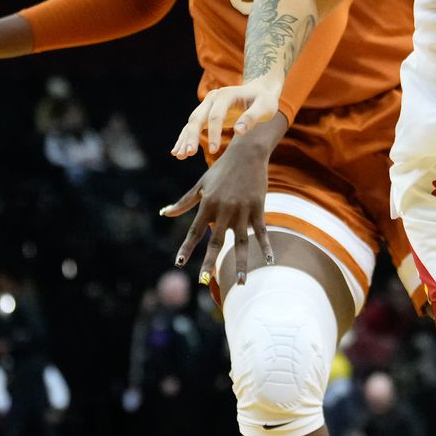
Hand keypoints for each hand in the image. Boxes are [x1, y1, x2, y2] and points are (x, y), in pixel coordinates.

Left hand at [160, 113, 286, 285]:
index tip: (179, 263)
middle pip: (216, 242)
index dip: (187, 247)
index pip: (194, 231)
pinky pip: (262, 232)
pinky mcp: (258, 209)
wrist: (247, 153)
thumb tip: (165, 213)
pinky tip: (270, 261)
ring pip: (241, 242)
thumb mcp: (201, 184)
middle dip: (209, 262)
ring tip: (240, 282)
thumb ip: (184, 202)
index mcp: (208, 204)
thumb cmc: (221, 169)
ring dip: (240, 263)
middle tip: (204, 280)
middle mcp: (224, 210)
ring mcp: (242, 211)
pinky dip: (266, 247)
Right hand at [171, 81, 280, 157]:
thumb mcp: (265, 107)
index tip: (214, 150)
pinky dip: (185, 138)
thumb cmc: (264, 100)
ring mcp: (207, 105)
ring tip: (179, 156)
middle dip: (191, 136)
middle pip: (198, 117)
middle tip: (188, 154)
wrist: (259, 90)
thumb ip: (252, 117)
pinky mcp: (207, 114)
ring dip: (185, 139)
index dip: (214, 133)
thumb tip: (239, 132)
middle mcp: (213, 98)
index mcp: (226, 95)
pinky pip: (193, 126)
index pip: (216, 115)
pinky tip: (178, 151)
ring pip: (192, 122)